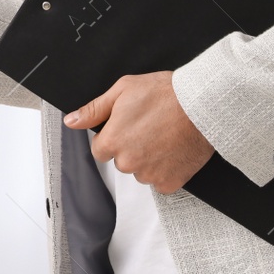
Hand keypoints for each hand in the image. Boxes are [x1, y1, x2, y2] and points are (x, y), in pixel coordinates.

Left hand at [63, 72, 213, 193]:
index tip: (128, 126)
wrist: (202, 105)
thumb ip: (93, 110)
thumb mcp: (122, 91)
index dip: (113, 136)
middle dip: (131, 147)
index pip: (100, 150)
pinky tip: (174, 150)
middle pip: (121, 161)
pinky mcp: (170, 182)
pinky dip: (166, 169)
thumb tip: (71, 121)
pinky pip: (161, 181)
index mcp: (111, 142)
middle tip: (150, 127)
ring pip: (141, 171)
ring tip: (165, 136)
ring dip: (149, 159)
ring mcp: (150, 175)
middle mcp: (128, 163)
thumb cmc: (164, 94)